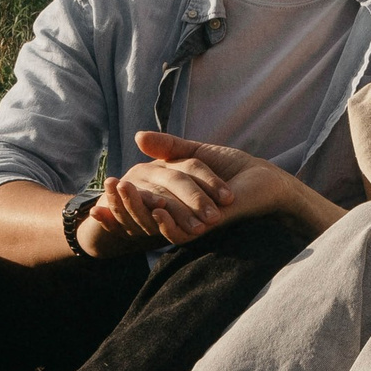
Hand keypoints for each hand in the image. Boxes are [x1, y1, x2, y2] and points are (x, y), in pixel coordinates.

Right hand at [89, 131, 342, 248]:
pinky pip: (178, 234)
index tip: (106, 184)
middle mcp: (179, 215)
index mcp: (174, 201)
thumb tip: (137, 136)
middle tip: (107, 187)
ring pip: (156, 224)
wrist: (264, 181)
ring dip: (138, 210)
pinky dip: (166, 224)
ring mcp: (190, 224)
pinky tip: (158, 209)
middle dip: (123, 203)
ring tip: (123, 192)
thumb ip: (168, 147)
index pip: (141, 200)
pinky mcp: (204, 231)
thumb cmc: (235, 168)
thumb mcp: (194, 152)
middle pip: (142, 214)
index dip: (122, 195)